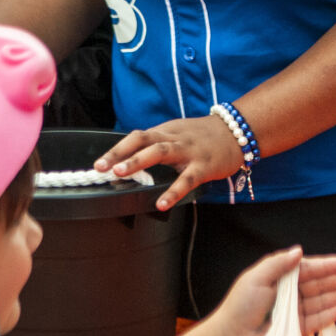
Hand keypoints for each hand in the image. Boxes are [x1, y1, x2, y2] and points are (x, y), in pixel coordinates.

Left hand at [96, 114, 244, 208]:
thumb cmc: (203, 136)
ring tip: (121, 174)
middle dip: (120, 153)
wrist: (237, 132)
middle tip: (102, 167)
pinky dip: (173, 191)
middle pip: (143, 140)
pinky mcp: (203, 166)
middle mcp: (174, 138)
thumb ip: (157, 144)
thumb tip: (131, 159)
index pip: (136, 137)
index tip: (98, 164)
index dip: (116, 149)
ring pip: (160, 153)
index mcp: (166, 131)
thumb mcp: (178, 134)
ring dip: (138, 161)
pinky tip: (161, 204)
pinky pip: (186, 179)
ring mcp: (188, 151)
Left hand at [211, 247, 335, 335]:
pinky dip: (331, 314)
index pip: (306, 269)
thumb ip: (278, 263)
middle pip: (317, 284)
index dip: (325, 266)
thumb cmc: (241, 306)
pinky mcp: (297, 330)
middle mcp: (288, 294)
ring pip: (321, 301)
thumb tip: (299, 251)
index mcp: (279, 278)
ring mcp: (294, 313)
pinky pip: (318, 320)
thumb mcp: (256, 278)